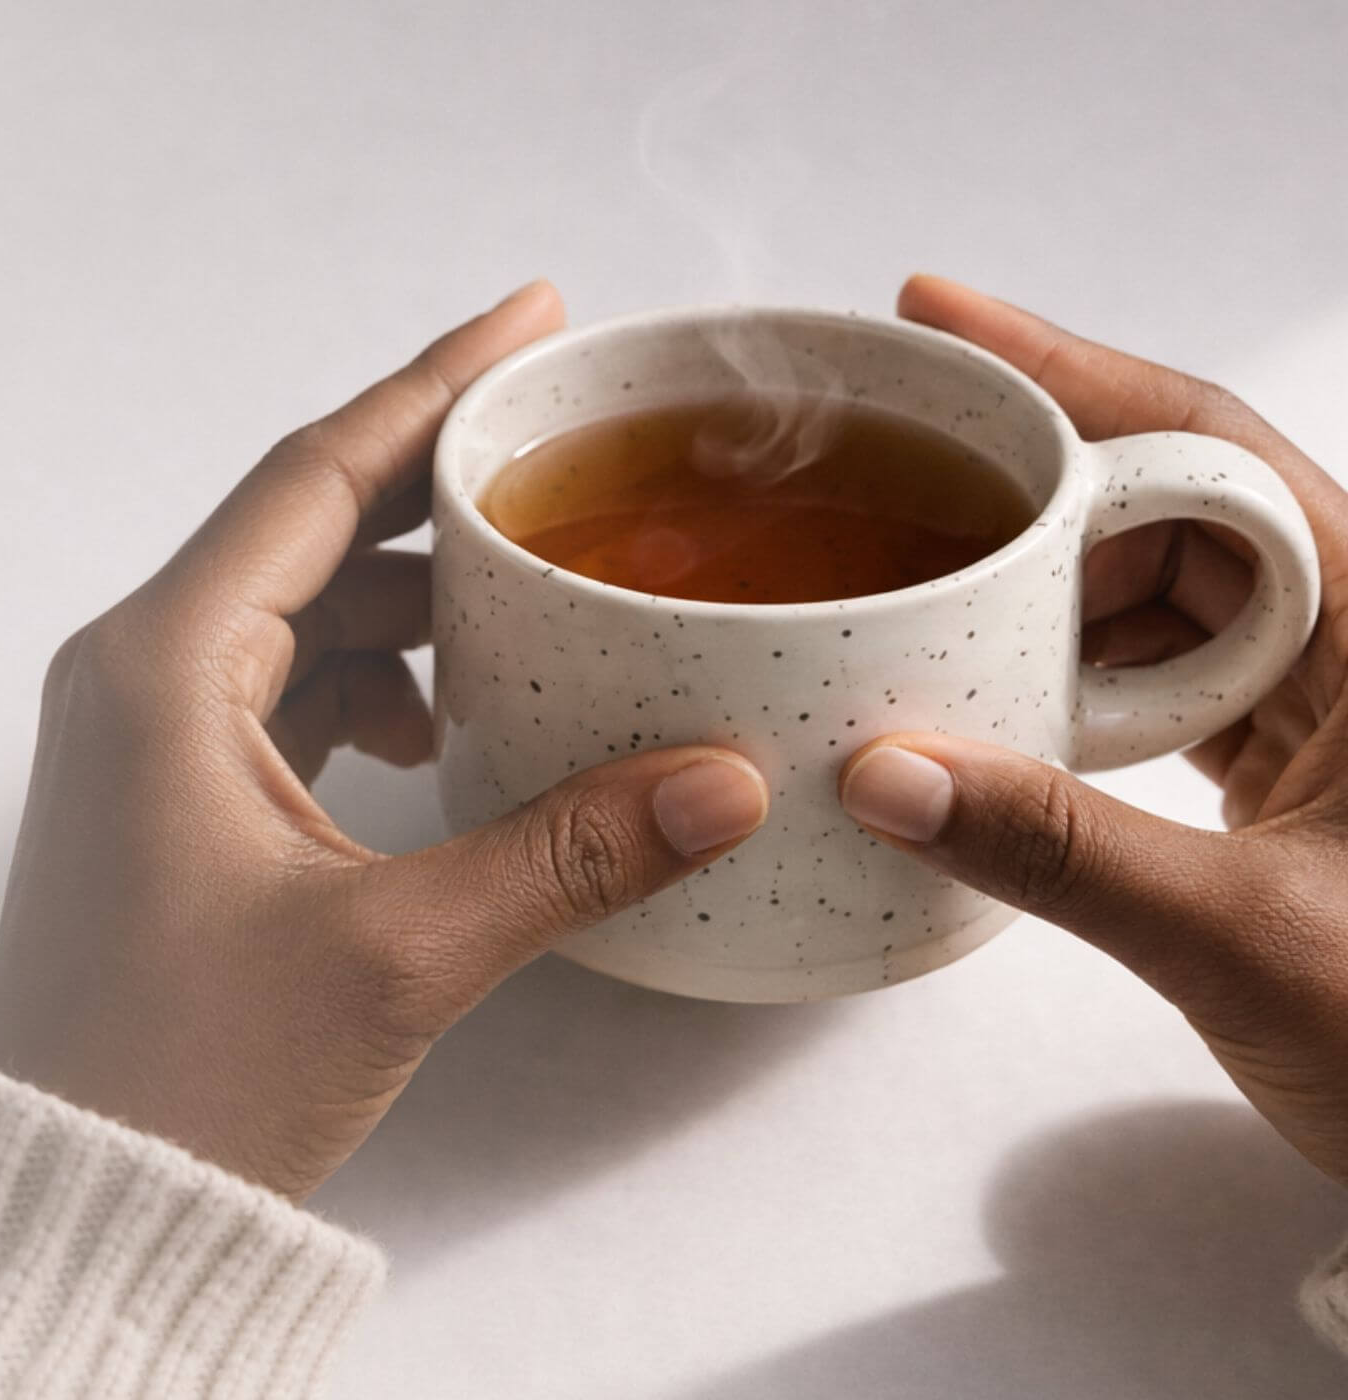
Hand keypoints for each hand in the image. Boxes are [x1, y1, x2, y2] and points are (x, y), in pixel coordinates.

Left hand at [0, 282, 770, 1199]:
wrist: (65, 1204)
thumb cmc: (181, 1078)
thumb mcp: (395, 952)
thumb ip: (567, 853)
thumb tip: (725, 779)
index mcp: (161, 666)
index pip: (316, 474)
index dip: (432, 387)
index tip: (533, 323)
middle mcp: (133, 678)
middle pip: (305, 531)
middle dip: (435, 492)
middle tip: (564, 456)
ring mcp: (136, 743)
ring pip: (292, 617)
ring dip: (406, 601)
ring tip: (528, 600)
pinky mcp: (159, 808)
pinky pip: (273, 693)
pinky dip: (365, 684)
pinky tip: (443, 726)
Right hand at [840, 273, 1347, 1183]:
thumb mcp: (1247, 943)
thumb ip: (1057, 852)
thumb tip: (881, 773)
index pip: (1211, 447)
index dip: (1066, 372)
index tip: (936, 324)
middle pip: (1173, 503)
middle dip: (1025, 487)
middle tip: (881, 474)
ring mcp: (1332, 703)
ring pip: (1161, 594)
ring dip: (1038, 595)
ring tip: (914, 595)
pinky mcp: (1299, 769)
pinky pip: (1163, 678)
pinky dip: (1068, 677)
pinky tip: (988, 701)